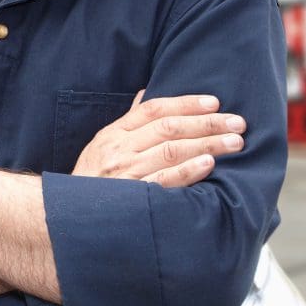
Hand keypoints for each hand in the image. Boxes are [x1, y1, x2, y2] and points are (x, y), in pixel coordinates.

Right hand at [71, 92, 246, 187]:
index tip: (215, 102)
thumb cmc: (92, 178)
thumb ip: (129, 121)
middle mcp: (119, 150)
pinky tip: (208, 164)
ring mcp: (125, 172)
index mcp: (114, 134)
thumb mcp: (103, 145)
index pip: (154, 109)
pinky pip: (164, 180)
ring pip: (172, 151)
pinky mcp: (132, 196)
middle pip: (169, 128)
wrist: (68, 214)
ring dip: (207, 144)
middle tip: (238, 123)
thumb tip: (146, 92)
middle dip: (208, 123)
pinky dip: (188, 171)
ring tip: (235, 143)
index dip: (187, 103)